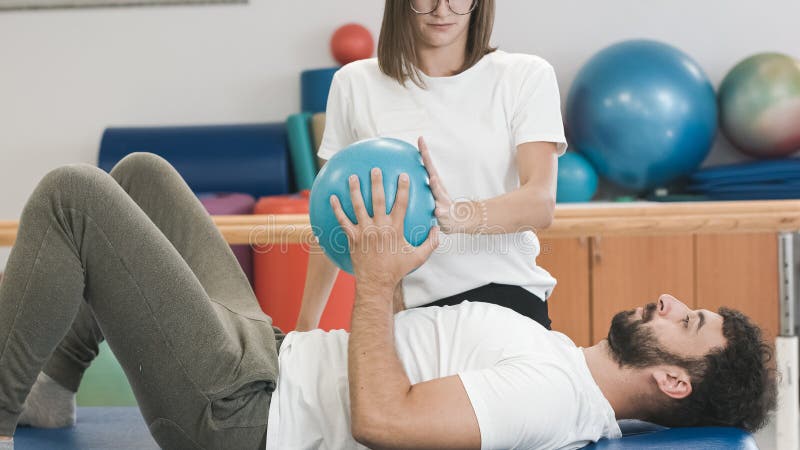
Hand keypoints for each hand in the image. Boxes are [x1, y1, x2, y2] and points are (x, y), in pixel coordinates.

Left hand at [330, 168, 439, 289]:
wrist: (376, 283)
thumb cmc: (397, 270)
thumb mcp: (418, 257)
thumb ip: (430, 243)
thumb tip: (438, 229)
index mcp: (395, 228)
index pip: (401, 204)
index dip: (403, 189)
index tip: (403, 175)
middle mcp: (379, 227)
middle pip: (378, 199)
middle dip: (377, 182)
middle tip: (375, 169)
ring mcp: (364, 231)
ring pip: (358, 206)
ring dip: (355, 190)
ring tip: (353, 177)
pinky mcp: (352, 237)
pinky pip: (342, 220)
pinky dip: (337, 209)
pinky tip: (332, 198)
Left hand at [418, 136, 483, 233]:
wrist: (462, 220)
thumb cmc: (442, 208)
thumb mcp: (432, 196)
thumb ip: (422, 188)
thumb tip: (404, 179)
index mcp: (435, 185)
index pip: (428, 166)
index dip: (424, 152)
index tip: (420, 138)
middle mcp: (440, 190)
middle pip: (434, 173)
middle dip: (428, 162)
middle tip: (423, 151)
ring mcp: (444, 201)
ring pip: (439, 193)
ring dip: (436, 186)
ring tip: (433, 179)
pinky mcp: (447, 215)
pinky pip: (443, 214)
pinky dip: (441, 213)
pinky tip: (438, 212)